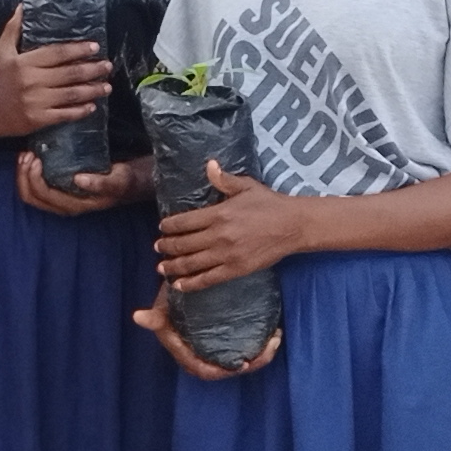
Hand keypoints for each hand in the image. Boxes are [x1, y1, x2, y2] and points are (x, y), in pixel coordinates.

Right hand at [0, 7, 111, 135]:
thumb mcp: (2, 52)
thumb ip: (12, 29)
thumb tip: (22, 6)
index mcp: (25, 63)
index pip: (57, 53)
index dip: (77, 49)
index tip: (95, 47)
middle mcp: (32, 81)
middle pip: (69, 73)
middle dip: (92, 70)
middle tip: (107, 66)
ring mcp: (36, 101)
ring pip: (71, 94)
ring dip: (92, 90)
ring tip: (107, 87)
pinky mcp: (39, 119)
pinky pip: (64, 114)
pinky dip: (80, 111)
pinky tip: (92, 106)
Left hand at [14, 150, 146, 217]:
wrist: (127, 183)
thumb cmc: (123, 182)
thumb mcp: (118, 180)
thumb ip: (101, 182)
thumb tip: (79, 180)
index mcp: (74, 205)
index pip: (44, 196)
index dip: (34, 178)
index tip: (37, 158)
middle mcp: (63, 206)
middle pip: (31, 197)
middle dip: (23, 175)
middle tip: (27, 154)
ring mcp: (59, 199)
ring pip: (30, 193)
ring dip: (23, 174)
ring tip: (26, 154)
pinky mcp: (58, 190)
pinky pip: (35, 186)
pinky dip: (28, 173)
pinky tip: (32, 156)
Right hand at [133, 285, 281, 380]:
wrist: (181, 283)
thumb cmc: (171, 295)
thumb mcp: (163, 306)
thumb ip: (155, 316)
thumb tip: (139, 317)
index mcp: (183, 351)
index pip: (201, 369)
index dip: (221, 371)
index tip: (242, 365)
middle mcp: (200, 353)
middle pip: (227, 368)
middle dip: (252, 362)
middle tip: (271, 348)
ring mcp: (215, 347)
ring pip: (239, 359)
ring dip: (260, 354)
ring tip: (276, 340)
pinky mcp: (225, 338)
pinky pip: (243, 348)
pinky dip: (259, 344)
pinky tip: (273, 333)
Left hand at [153, 163, 302, 290]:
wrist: (293, 226)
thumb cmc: (269, 204)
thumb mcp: (246, 187)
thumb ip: (224, 179)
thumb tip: (209, 165)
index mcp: (219, 214)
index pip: (184, 222)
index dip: (168, 226)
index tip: (161, 228)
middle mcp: (219, 235)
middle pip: (183, 244)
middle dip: (166, 246)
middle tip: (157, 247)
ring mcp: (226, 255)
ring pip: (191, 263)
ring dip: (172, 266)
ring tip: (161, 267)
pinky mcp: (235, 269)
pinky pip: (207, 279)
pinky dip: (190, 284)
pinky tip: (178, 285)